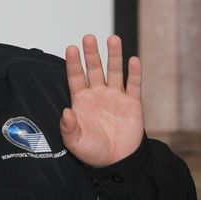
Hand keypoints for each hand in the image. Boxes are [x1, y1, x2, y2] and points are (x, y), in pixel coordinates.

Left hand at [59, 35, 143, 167]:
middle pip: (94, 68)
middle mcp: (98, 94)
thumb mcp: (75, 143)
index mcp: (81, 101)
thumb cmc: (93, 152)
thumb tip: (65, 112)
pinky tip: (133, 60)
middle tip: (89, 37)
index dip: (73, 63)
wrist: (117, 162)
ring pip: (114, 71)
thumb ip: (68, 128)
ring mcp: (115, 96)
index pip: (75, 77)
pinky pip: (134, 85)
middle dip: (92, 53)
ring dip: (114, 56)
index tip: (71, 48)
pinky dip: (134, 73)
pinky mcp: (132, 103)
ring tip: (113, 39)